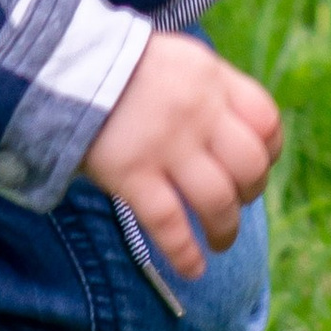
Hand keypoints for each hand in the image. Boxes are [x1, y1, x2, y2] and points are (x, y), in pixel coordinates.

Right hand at [82, 32, 281, 284]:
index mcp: (210, 77)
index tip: (259, 167)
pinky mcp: (130, 172)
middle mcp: (196, 110)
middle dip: (250, 193)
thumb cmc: (119, 66)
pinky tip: (192, 270)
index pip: (266, 120)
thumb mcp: (175, 60)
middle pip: (249, 165)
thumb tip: (234, 135)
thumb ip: (207, 91)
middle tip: (236, 204)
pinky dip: (185, 253)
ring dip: (225, 230)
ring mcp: (164, 144)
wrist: (60, 63)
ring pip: (217, 200)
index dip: (270, 151)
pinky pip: (169, 223)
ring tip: (219, 242)